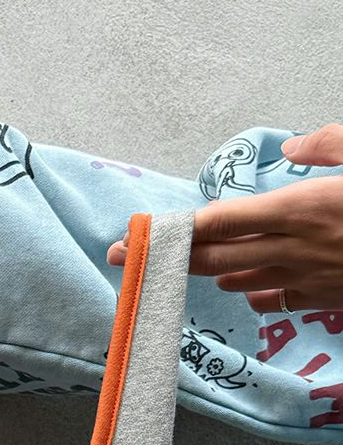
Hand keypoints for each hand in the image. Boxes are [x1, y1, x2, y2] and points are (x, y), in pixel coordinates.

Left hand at [108, 124, 342, 313]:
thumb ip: (331, 144)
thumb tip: (295, 147)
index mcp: (302, 207)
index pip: (219, 221)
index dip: (174, 230)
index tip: (137, 234)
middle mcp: (296, 248)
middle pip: (213, 257)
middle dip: (165, 258)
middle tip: (123, 257)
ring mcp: (310, 279)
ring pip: (239, 279)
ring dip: (206, 272)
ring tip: (177, 267)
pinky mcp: (328, 300)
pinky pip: (277, 299)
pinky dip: (254, 289)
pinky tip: (242, 284)